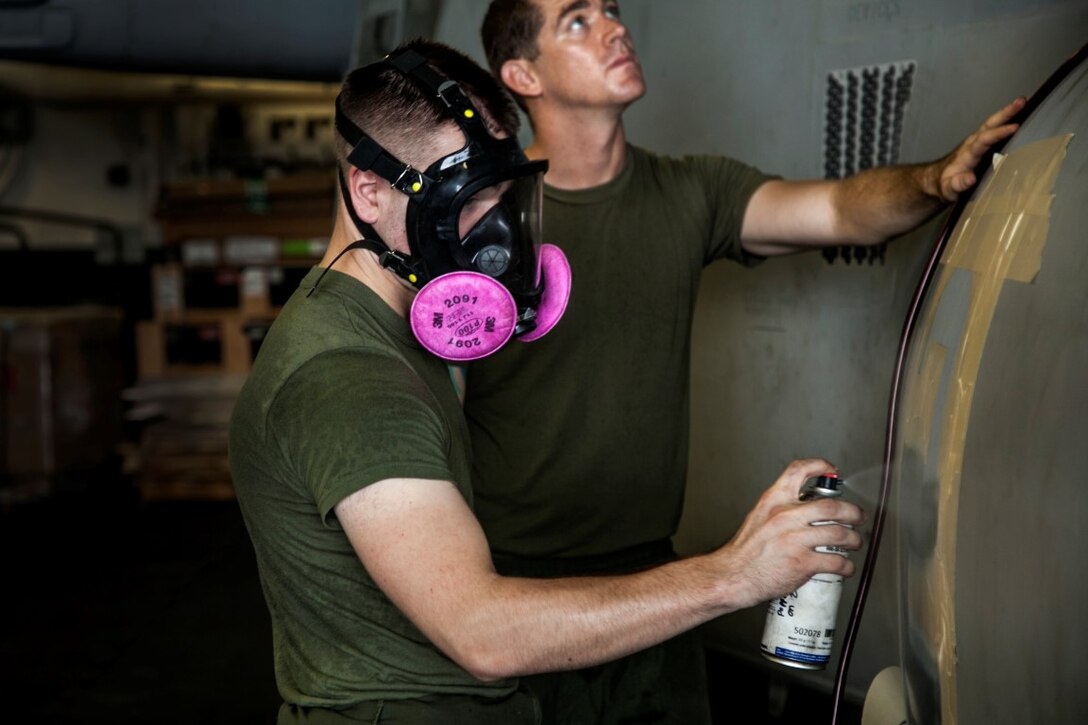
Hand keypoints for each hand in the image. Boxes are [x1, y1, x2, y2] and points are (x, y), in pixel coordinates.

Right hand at [712, 458, 864, 608]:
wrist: (733, 576)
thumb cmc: (744, 551)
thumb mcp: (757, 517)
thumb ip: (779, 509)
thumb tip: (804, 508)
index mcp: (773, 501)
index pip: (797, 471)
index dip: (819, 466)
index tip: (831, 469)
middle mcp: (785, 516)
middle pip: (832, 505)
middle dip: (852, 512)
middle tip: (858, 516)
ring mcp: (795, 540)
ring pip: (839, 533)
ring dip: (854, 539)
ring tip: (855, 542)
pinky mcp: (802, 563)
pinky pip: (836, 562)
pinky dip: (847, 565)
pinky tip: (846, 567)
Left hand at [935, 96, 1025, 201]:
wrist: (939, 179)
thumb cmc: (946, 185)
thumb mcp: (949, 189)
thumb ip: (958, 184)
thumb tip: (970, 178)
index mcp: (967, 154)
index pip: (984, 140)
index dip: (999, 133)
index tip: (1015, 127)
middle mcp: (972, 144)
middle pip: (989, 124)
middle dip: (1006, 112)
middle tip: (1022, 101)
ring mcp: (976, 141)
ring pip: (992, 123)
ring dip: (1007, 112)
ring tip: (1024, 101)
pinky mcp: (980, 143)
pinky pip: (994, 128)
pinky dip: (1006, 119)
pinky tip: (1018, 114)